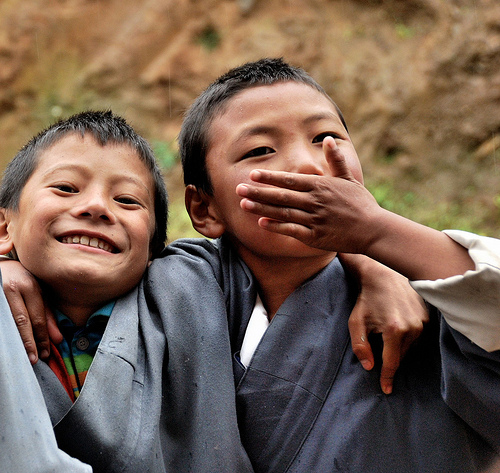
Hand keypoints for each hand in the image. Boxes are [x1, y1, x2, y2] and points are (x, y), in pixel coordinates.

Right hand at [0, 259, 59, 363]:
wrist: (0, 266)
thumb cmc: (23, 280)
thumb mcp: (39, 292)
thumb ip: (48, 314)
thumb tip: (58, 339)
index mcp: (29, 286)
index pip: (38, 317)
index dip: (42, 337)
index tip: (46, 353)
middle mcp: (12, 289)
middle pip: (22, 321)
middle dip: (29, 342)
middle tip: (34, 359)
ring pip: (8, 322)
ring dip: (16, 341)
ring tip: (22, 356)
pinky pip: (0, 320)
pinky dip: (5, 334)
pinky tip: (10, 345)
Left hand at [236, 136, 381, 254]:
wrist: (374, 230)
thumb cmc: (361, 203)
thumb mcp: (349, 179)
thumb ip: (335, 160)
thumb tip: (329, 139)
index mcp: (321, 186)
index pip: (290, 180)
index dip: (270, 178)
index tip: (253, 174)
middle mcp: (315, 202)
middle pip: (281, 196)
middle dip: (258, 192)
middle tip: (238, 189)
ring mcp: (314, 220)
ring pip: (283, 213)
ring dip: (262, 209)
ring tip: (243, 205)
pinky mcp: (315, 237)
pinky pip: (292, 231)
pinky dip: (277, 227)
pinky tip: (262, 224)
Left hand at [341, 254, 428, 393]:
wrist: (382, 275)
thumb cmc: (366, 299)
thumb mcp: (356, 322)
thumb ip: (360, 346)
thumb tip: (369, 367)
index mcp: (394, 330)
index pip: (392, 362)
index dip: (388, 377)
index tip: (386, 390)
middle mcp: (413, 327)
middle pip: (401, 355)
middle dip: (390, 355)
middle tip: (379, 343)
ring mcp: (423, 321)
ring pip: (410, 346)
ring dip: (398, 345)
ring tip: (386, 329)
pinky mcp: (427, 316)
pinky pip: (417, 335)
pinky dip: (407, 335)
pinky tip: (396, 324)